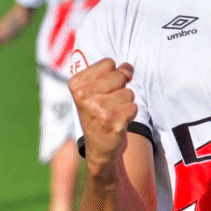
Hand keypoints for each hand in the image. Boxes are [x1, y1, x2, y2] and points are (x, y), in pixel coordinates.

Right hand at [69, 58, 136, 178]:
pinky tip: (118, 122)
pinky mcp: (112, 121)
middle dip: (121, 89)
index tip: (104, 89)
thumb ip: (113, 73)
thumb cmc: (100, 112)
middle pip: (119, 76)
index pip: (108, 63)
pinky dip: (130, 114)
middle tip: (110, 103)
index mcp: (77, 84)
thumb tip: (128, 68)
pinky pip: (134, 107)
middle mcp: (83, 95)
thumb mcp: (98, 90)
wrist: (99, 147)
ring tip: (114, 113)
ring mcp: (97, 109)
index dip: (112, 75)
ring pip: (129, 93)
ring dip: (126, 103)